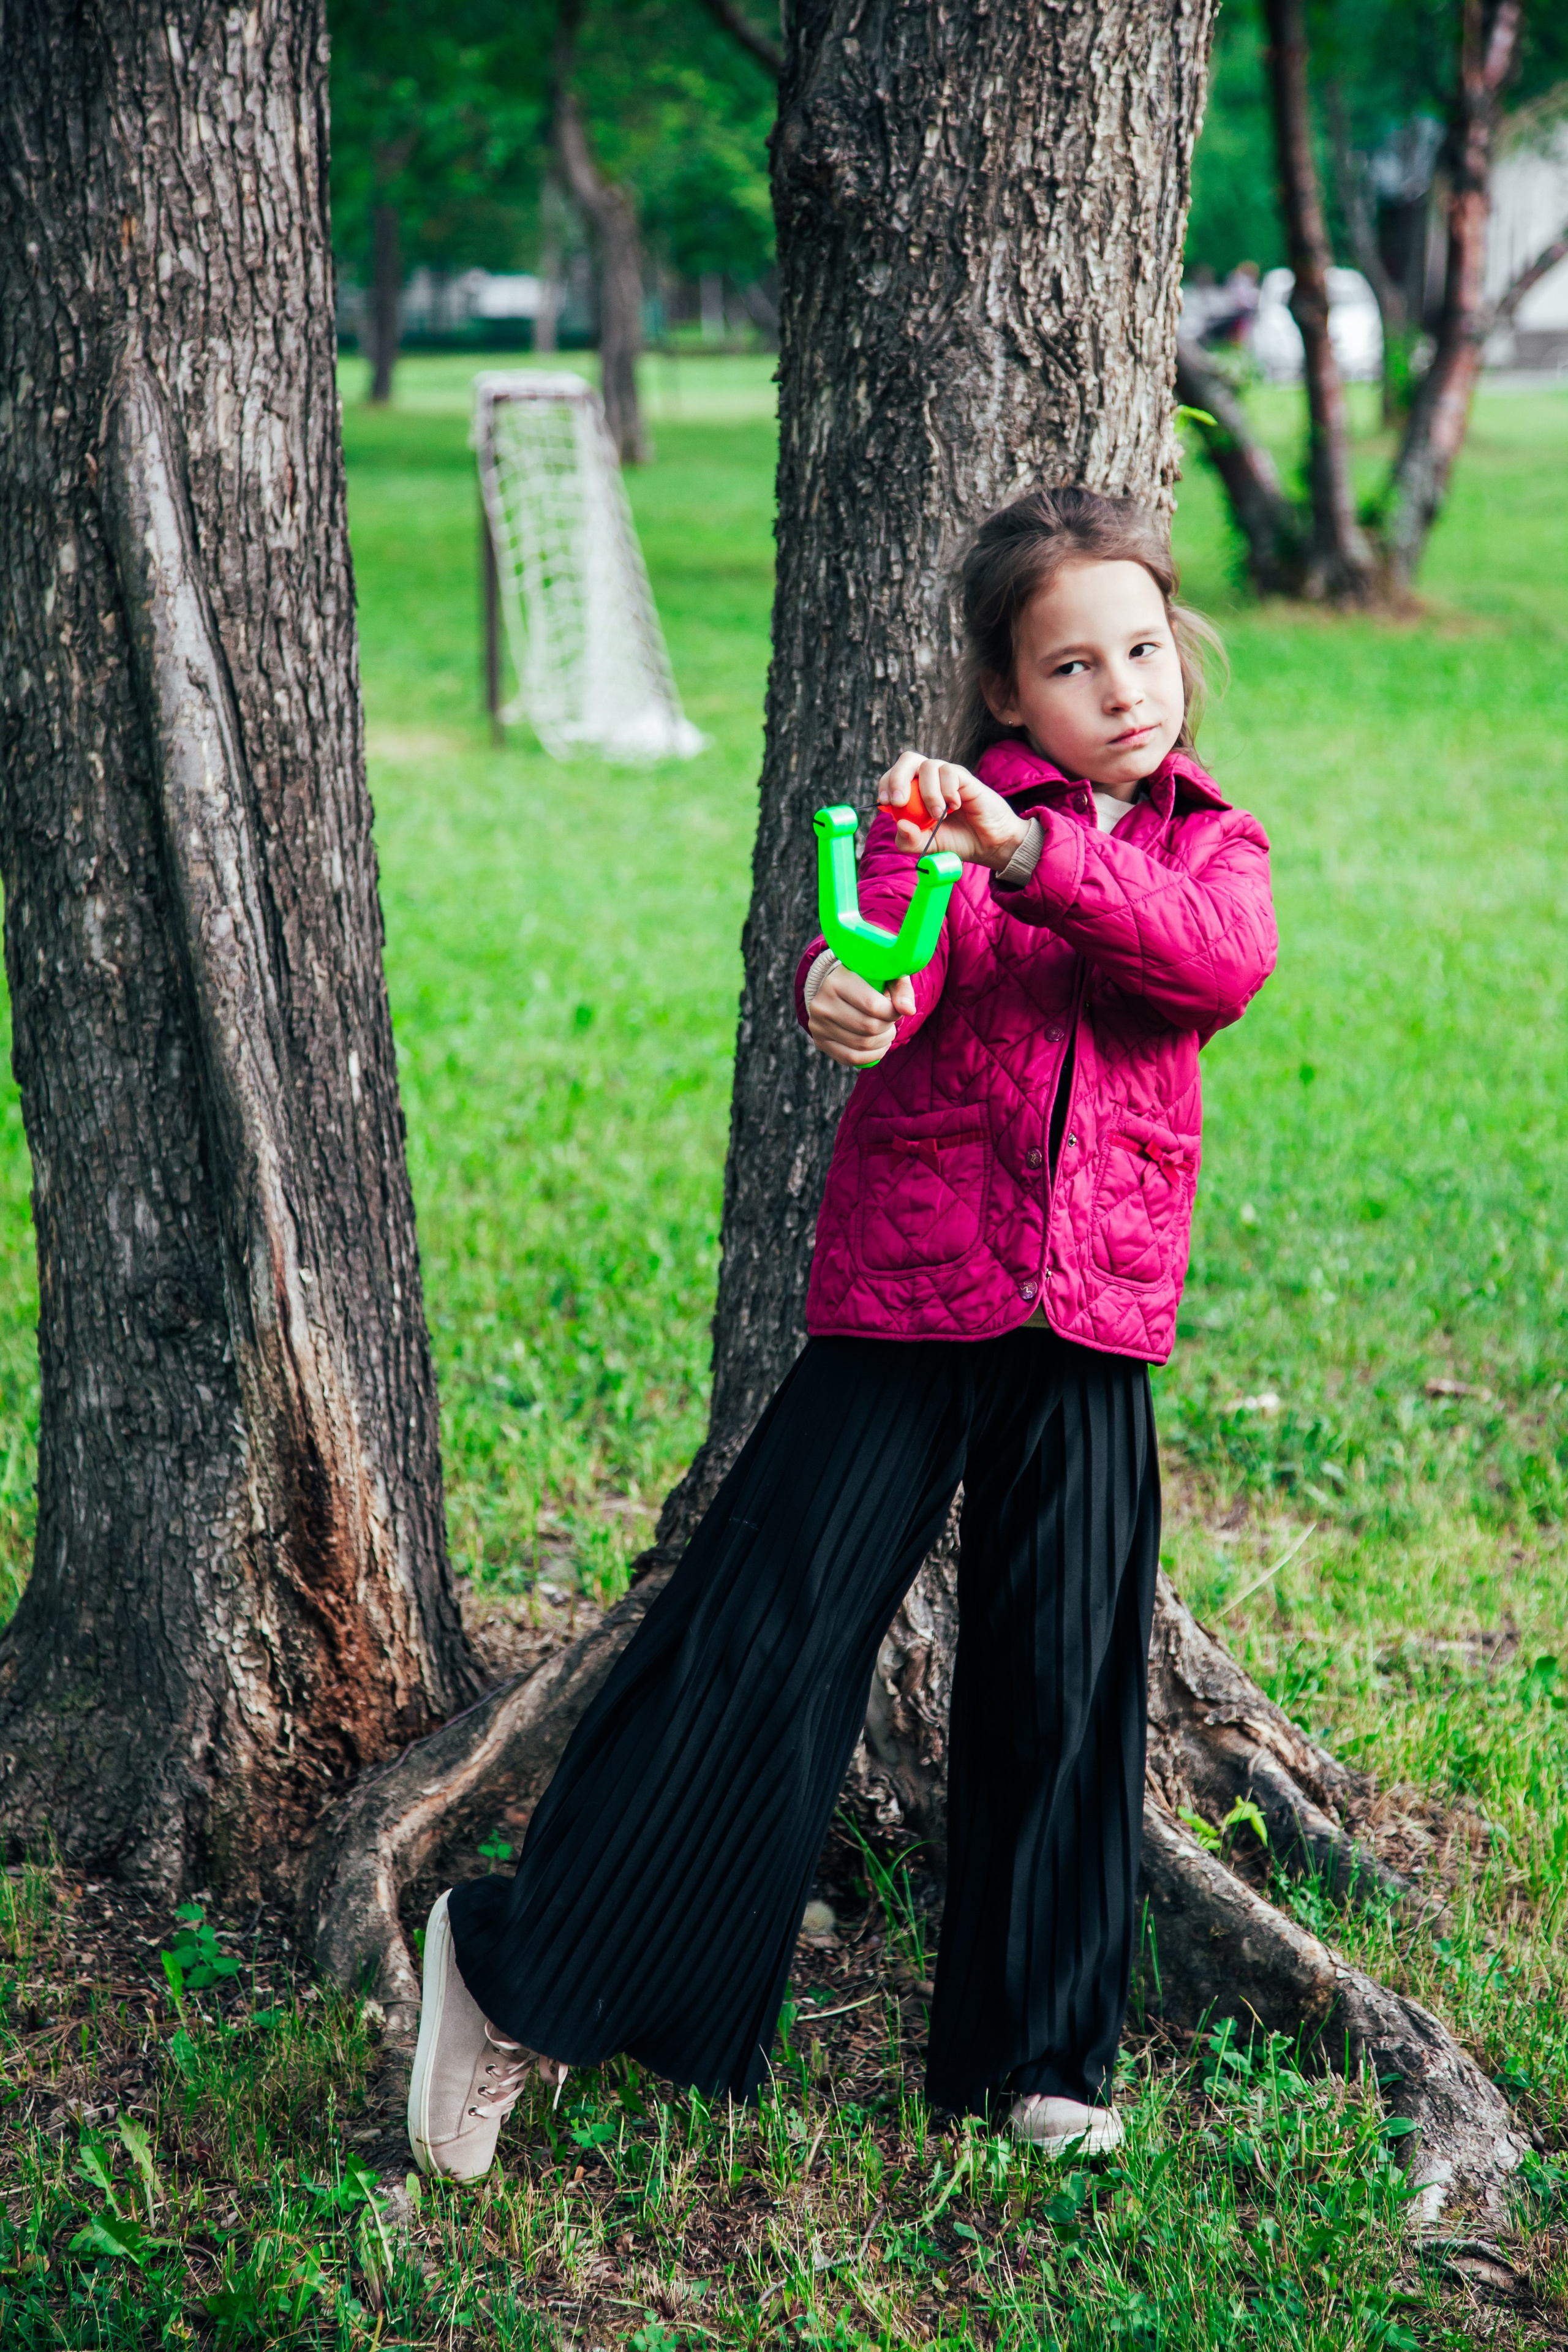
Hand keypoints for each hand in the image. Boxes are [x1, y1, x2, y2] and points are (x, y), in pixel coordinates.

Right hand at [807, 962, 917, 1067]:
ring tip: (887, 1032)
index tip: (897, 1009)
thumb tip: (909, 1010)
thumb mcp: (886, 976)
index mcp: (837, 981)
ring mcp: (818, 1025)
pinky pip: (851, 1058)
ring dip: (883, 1042)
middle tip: (891, 1021)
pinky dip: (872, 1056)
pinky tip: (879, 1046)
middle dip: (888, 1027)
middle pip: (868, 1027)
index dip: (892, 1013)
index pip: (872, 1006)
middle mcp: (822, 1003)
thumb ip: (901, 990)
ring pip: (862, 1045)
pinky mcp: (820, 1041)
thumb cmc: (868, 981)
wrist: (839, 989)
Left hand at [876, 751, 1031, 872]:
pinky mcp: (964, 777)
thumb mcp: (926, 846)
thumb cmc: (956, 840)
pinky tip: (955, 807)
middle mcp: (928, 779)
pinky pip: (950, 772)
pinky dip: (948, 790)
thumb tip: (900, 824)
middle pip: (907, 760)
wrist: (988, 844)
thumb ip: (910, 840)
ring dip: (929, 793)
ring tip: (939, 815)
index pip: (893, 777)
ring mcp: (946, 777)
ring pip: (929, 766)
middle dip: (897, 778)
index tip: (885, 802)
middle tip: (899, 801)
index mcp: (914, 792)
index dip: (885, 784)